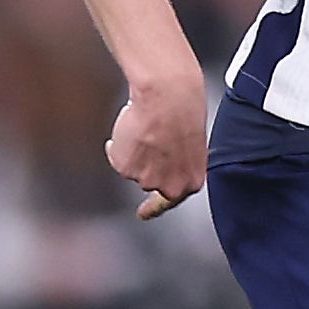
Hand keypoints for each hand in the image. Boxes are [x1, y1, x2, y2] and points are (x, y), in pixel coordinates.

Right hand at [106, 67, 208, 219]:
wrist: (167, 94)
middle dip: (146, 164)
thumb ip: (177, 160)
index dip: (154, 206)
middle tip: (146, 142)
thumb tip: (165, 160)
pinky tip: (131, 127)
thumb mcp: (190, 140)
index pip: (171, 201)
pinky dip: (119, 143)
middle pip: (149, 181)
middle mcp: (170, 186)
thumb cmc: (184, 108)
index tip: (143, 213)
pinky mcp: (126, 168)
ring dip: (134, 151)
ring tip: (145, 128)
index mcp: (191, 179)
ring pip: (132, 168)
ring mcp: (146, 179)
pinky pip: (116, 155)